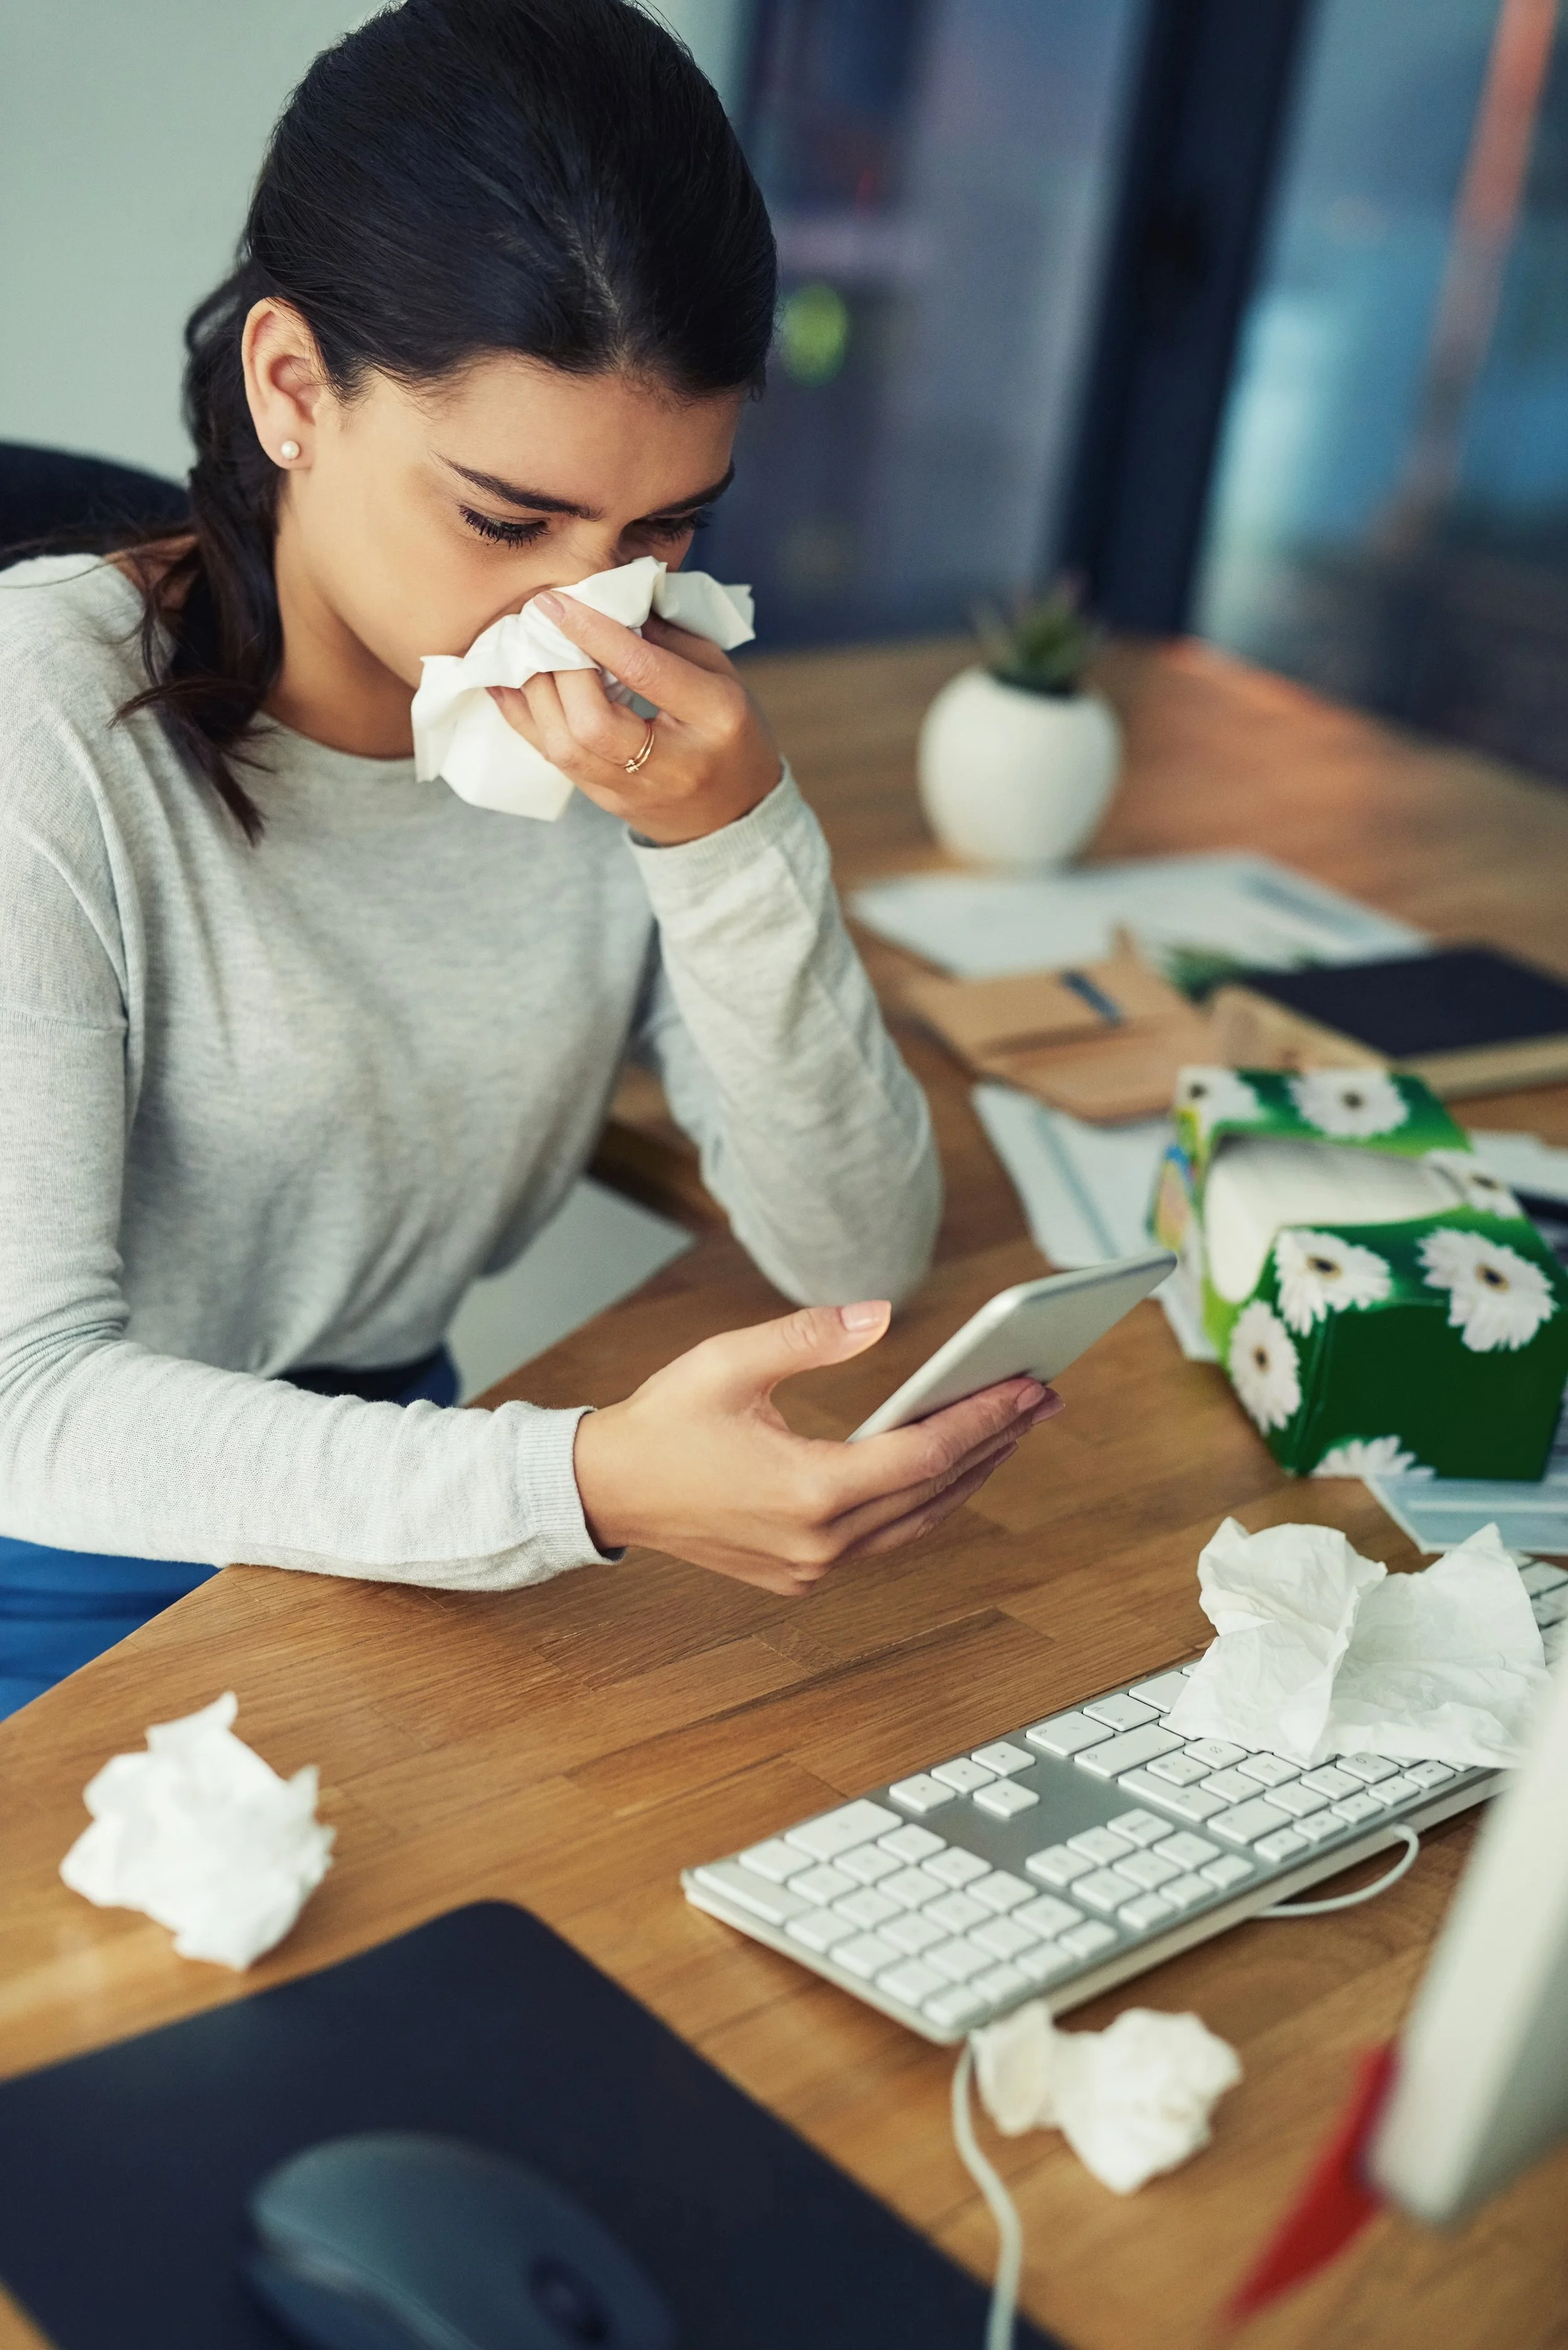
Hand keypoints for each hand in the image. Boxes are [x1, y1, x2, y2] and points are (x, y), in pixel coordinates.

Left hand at [488, 592, 780, 842]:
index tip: (555, 601)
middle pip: (594, 722)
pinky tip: (509, 681)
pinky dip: (524, 715)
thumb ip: (668, 637)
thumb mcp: (720, 674)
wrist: (733, 814)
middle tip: (538, 625)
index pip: (645, 673)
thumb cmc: (730, 730)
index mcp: (716, 718)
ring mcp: (635, 791)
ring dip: (534, 691)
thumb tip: (606, 600)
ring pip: (564, 747)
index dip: (595, 634)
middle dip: (558, 668)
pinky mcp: (604, 801)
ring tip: (522, 648)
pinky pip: (551, 758)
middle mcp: (674, 763)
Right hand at [571, 1300, 1063, 1595]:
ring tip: (1013, 1428)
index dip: (984, 1420)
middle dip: (996, 1442)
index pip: (924, 1455)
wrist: (610, 1490)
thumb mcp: (731, 1360)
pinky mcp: (802, 1573)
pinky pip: (888, 1538)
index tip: (1030, 1386)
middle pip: (935, 1492)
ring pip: (918, 1522)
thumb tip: (881, 1314)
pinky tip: (951, 1466)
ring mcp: (812, 1566)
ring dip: (970, 1475)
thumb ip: (810, 1336)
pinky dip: (927, 1501)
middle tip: (1045, 1397)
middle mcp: (819, 1541)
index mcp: (808, 1490)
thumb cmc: (665, 1420)